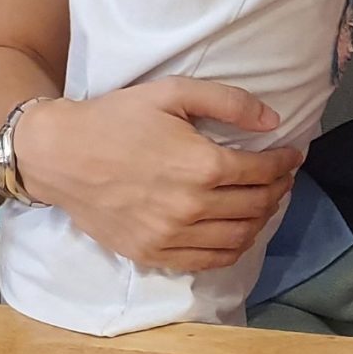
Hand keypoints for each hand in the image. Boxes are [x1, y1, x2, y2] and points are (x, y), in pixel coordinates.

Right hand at [13, 79, 305, 274]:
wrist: (60, 155)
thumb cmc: (116, 118)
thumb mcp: (172, 92)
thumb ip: (228, 102)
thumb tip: (274, 122)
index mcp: (201, 166)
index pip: (263, 172)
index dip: (285, 162)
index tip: (292, 154)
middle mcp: (191, 207)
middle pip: (257, 206)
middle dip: (278, 189)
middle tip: (281, 178)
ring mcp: (171, 236)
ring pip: (239, 237)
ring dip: (261, 220)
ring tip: (264, 203)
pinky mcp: (153, 254)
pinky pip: (209, 261)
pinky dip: (234, 248)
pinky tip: (238, 232)